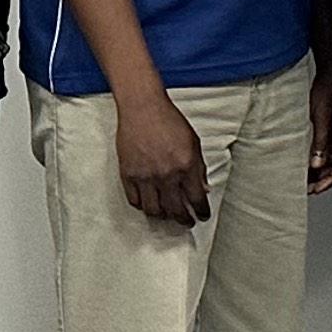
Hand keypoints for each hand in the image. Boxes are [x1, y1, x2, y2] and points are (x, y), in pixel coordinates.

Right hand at [113, 86, 209, 225]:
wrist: (143, 109)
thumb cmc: (169, 121)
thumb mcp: (194, 142)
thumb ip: (199, 167)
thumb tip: (203, 188)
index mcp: (186, 166)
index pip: (196, 198)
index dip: (201, 211)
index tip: (202, 216)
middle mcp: (166, 174)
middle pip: (175, 210)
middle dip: (184, 220)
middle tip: (187, 223)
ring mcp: (145, 176)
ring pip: (153, 210)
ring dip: (163, 216)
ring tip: (168, 216)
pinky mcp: (128, 175)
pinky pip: (134, 200)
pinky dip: (142, 206)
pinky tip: (149, 204)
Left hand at [305, 64, 331, 192]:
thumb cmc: (330, 88)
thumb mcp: (321, 117)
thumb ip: (320, 142)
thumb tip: (316, 164)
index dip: (329, 180)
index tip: (316, 189)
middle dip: (325, 178)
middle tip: (308, 188)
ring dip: (322, 170)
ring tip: (306, 178)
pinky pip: (331, 148)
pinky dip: (321, 158)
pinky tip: (310, 161)